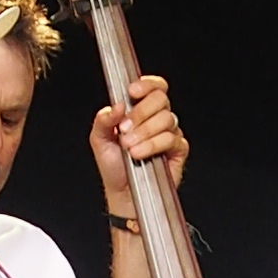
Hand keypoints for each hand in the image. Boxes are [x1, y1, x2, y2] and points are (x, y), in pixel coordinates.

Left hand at [92, 76, 189, 219]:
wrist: (123, 193)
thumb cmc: (114, 166)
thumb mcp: (99, 139)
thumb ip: (103, 119)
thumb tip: (117, 106)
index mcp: (139, 110)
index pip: (153, 87)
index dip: (146, 84)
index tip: (132, 92)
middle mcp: (156, 118)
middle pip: (160, 99)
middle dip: (140, 113)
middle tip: (125, 129)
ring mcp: (169, 133)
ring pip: (166, 119)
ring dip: (144, 132)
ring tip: (129, 147)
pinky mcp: (178, 149)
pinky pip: (172, 139)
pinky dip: (153, 145)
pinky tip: (140, 153)